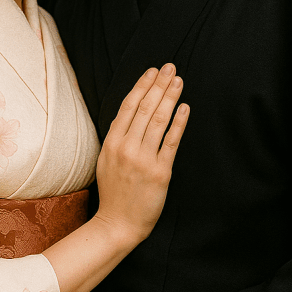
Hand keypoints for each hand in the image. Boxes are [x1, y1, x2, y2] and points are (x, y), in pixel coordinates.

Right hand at [95, 64, 188, 246]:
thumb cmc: (114, 191)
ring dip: (170, 98)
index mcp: (112, 143)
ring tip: (179, 81)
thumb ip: (118, 136)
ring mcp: (143, 160)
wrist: (118, 224)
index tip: (153, 70)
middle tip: (170, 67)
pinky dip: (179, 122)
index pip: (129, 106)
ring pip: (158, 121)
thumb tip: (130, 111)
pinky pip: (171, 142)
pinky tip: (185, 108)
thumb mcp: (106, 159)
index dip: (142, 85)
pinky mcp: (160, 172)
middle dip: (159, 85)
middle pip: (145, 108)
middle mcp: (127, 148)